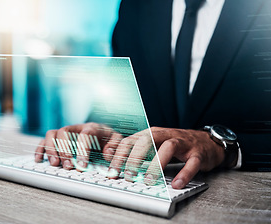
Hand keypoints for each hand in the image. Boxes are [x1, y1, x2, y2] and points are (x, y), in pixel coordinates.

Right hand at [35, 122, 122, 169]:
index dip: (82, 150)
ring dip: (51, 149)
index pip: (85, 134)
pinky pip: (44, 140)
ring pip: (52, 134)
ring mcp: (65, 133)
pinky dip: (40, 149)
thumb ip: (115, 146)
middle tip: (68, 166)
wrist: (102, 134)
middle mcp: (76, 128)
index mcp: (92, 127)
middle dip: (64, 150)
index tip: (82, 166)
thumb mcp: (117, 141)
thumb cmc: (108, 139)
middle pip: (64, 131)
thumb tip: (107, 153)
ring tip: (55, 164)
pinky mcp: (57, 139)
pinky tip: (39, 160)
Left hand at [108, 127, 224, 188]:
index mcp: (151, 133)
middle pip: (146, 141)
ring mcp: (182, 143)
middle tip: (128, 175)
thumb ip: (134, 149)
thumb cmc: (175, 144)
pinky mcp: (197, 154)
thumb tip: (110, 155)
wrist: (206, 142)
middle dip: (135, 158)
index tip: (112, 171)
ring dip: (157, 164)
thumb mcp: (153, 144)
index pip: (130, 141)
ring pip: (168, 148)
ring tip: (149, 180)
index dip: (119, 156)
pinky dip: (184, 174)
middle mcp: (165, 135)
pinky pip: (191, 163)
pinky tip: (176, 184)